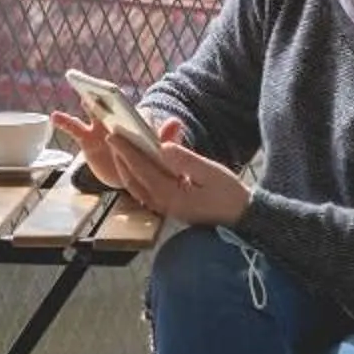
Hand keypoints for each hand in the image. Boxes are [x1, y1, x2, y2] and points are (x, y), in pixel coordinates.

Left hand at [51, 110, 251, 228]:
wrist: (241, 218)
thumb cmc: (230, 195)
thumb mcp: (210, 172)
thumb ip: (185, 160)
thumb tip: (162, 146)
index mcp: (170, 196)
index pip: (141, 169)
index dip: (126, 151)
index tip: (114, 135)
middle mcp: (162, 204)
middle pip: (133, 179)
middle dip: (120, 158)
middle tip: (111, 138)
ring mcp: (164, 208)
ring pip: (136, 186)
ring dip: (126, 167)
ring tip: (120, 148)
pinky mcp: (168, 207)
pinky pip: (145, 190)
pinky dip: (137, 175)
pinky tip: (137, 163)